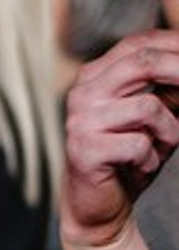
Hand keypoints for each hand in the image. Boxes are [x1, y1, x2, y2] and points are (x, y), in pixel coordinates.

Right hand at [61, 30, 178, 249]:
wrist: (98, 206)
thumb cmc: (130, 157)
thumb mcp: (158, 117)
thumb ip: (173, 89)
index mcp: (96, 77)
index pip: (139, 43)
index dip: (177, 43)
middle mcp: (83, 93)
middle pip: (143, 62)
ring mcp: (81, 121)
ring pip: (148, 107)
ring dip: (170, 130)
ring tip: (163, 146)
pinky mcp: (84, 150)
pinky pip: (139, 144)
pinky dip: (151, 158)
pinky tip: (141, 166)